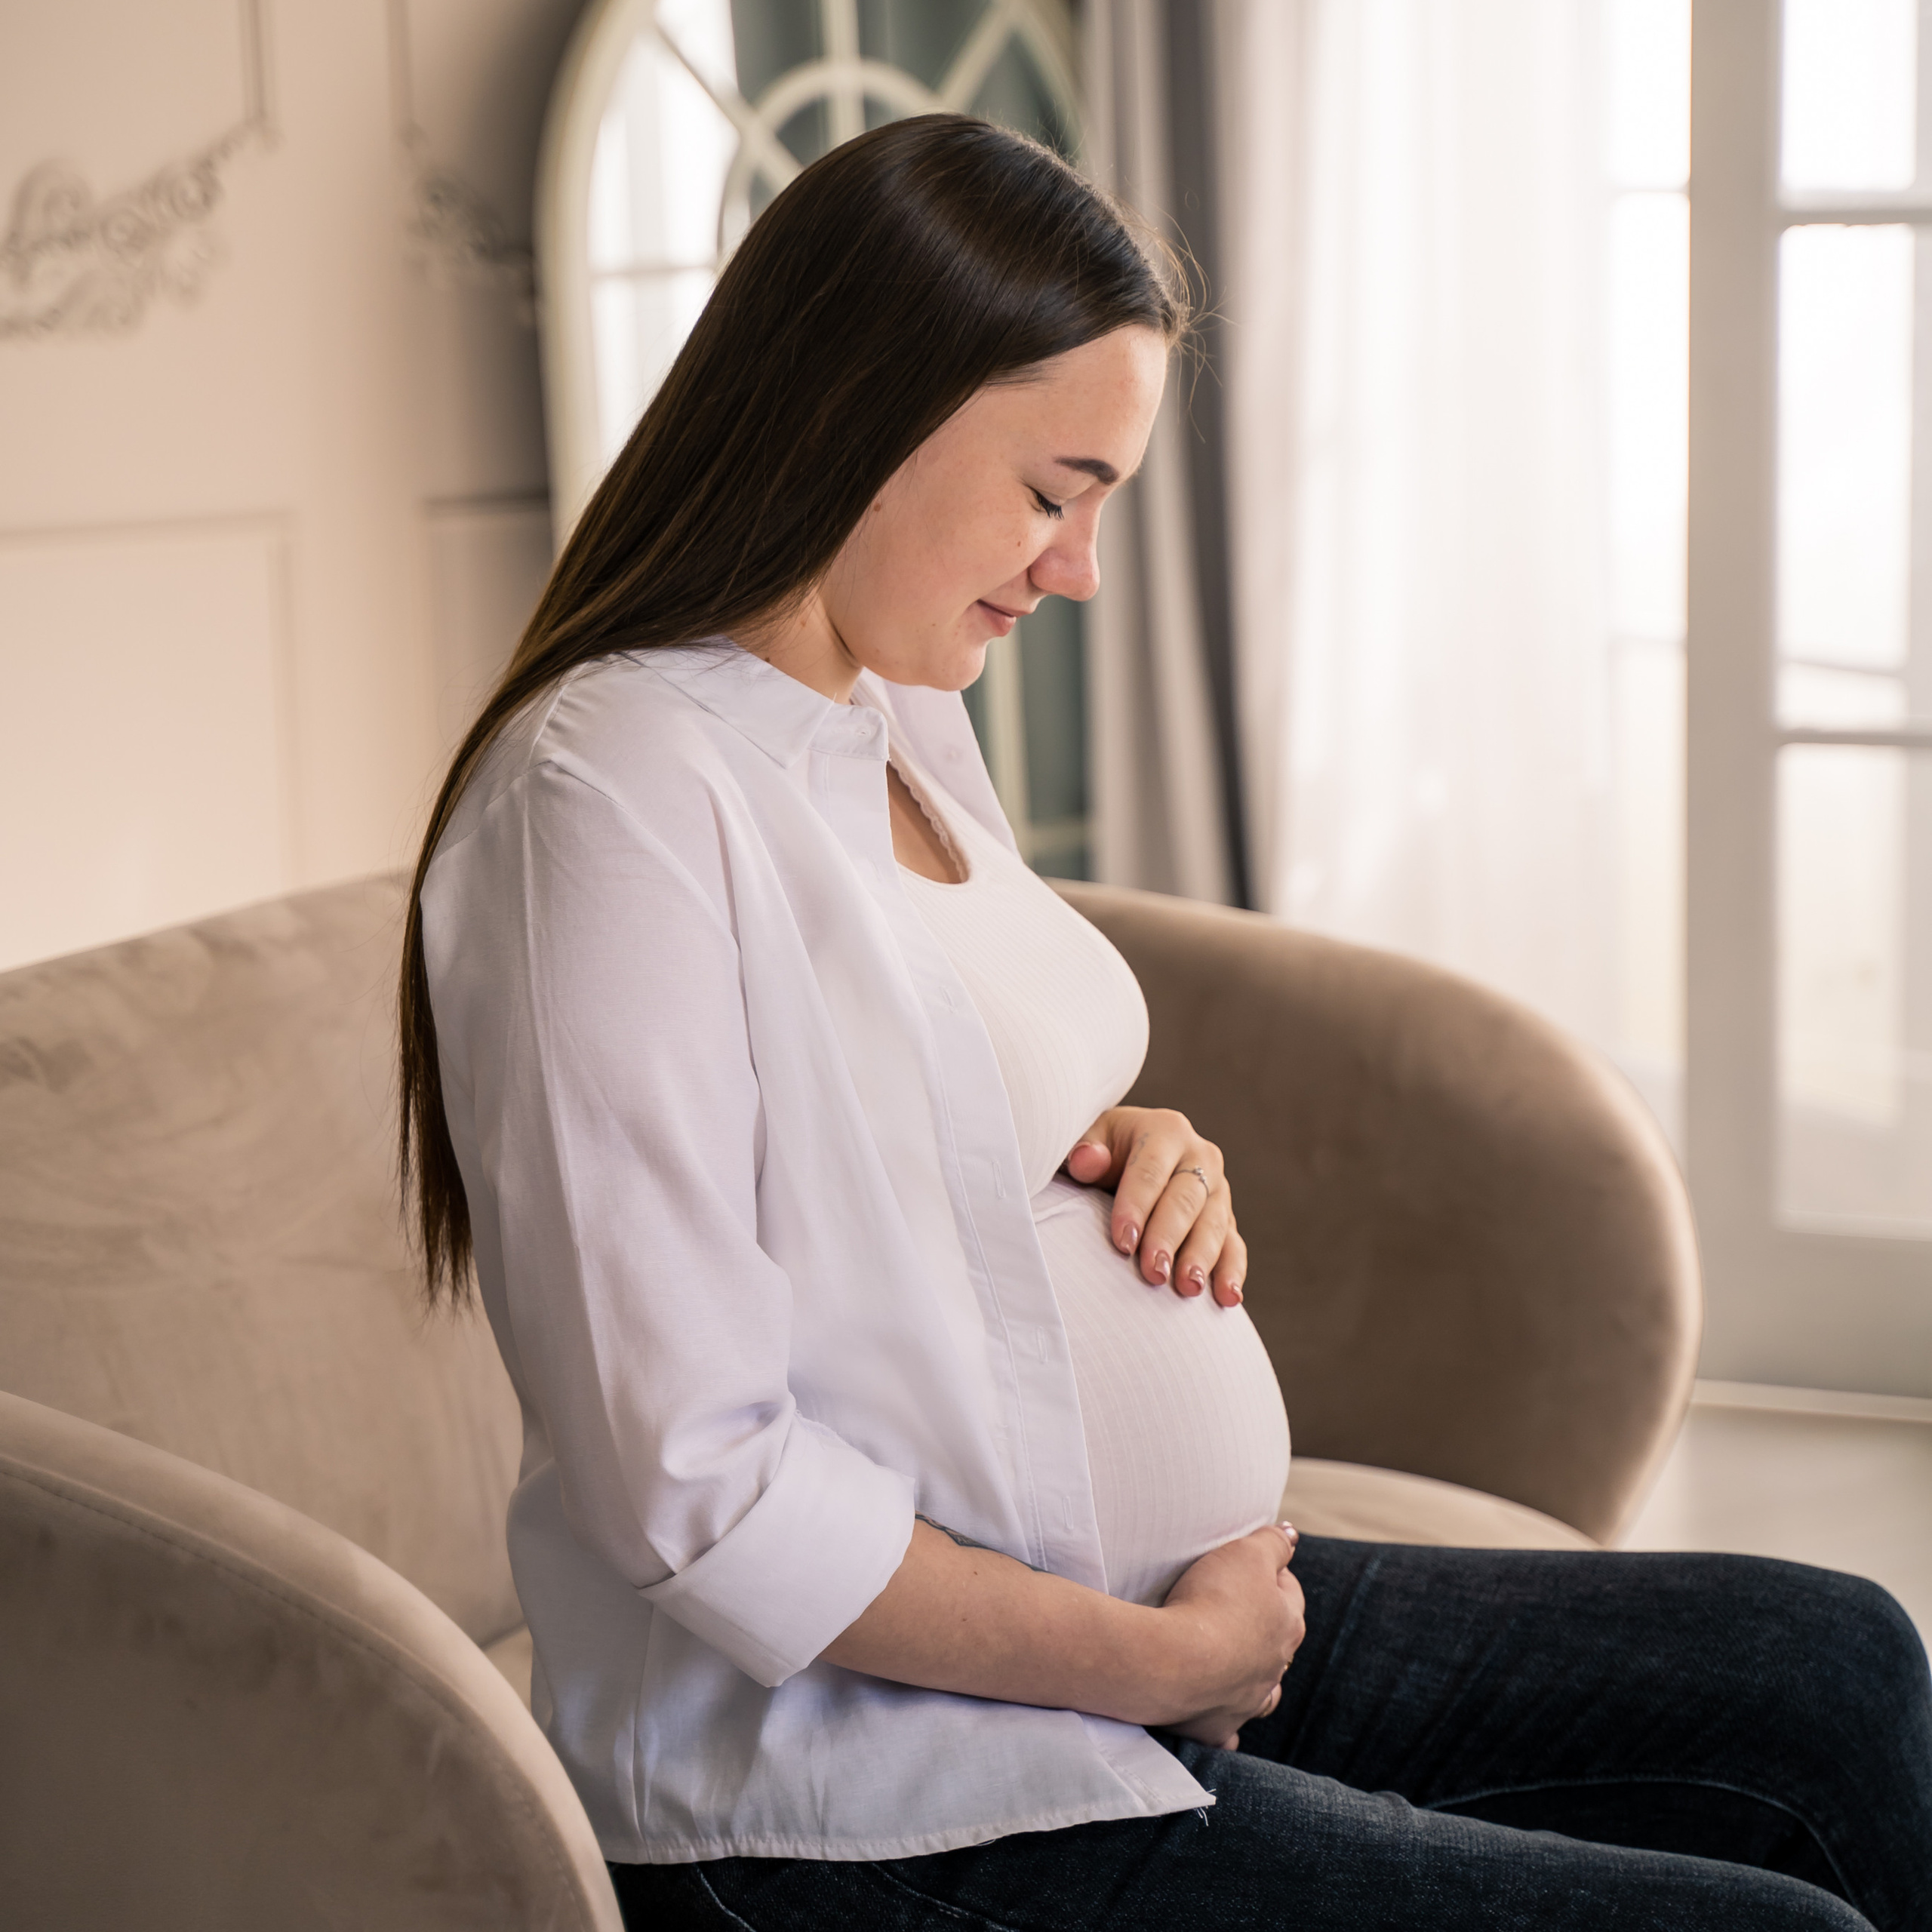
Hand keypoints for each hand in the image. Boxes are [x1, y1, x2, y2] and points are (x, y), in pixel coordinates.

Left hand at [1064, 1107, 1246, 1304]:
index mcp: (1165, 1130)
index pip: (1150, 1170)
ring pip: (1213, 1224)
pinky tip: (1228, 1297)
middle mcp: (1199, 1155)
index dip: (1136, 1206)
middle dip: (1169, 1238)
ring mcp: (1217, 1188)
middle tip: (1154, 1272)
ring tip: (1188, 1288)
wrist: (1129, 1154)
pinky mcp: (1226, 1218)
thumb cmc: (1103, 1150)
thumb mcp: (1090, 1141)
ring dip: (1202, 1258)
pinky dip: (1232, 1272)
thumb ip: (1084, 1150)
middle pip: (1185, 1199)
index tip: (1122, 1242)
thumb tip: (1087, 1159)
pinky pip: (1233, 1245)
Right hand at [1156, 1524, 1303, 1748]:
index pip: (1289, 1592)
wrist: (1175, 1660)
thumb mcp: (1246, 1553)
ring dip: (1258, 1679)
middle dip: (1266, 1626)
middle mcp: (1274, 1667)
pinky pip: (1229, 1731)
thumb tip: (1292, 1535)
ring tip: (1240, 1665)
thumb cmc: (1213, 1601)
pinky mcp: (1217, 1726)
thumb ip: (1272, 1543)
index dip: (1273, 1574)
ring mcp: (1248, 1700)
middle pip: (1279, 1642)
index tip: (1255, 1564)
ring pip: (1265, 1691)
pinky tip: (1220, 1718)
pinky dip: (1227, 1724)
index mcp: (1286, 1624)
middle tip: (1240, 1608)